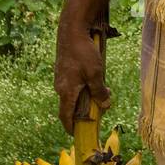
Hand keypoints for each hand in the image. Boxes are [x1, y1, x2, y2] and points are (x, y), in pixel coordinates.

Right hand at [54, 17, 112, 133]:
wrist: (72, 29)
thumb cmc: (83, 52)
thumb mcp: (96, 73)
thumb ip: (99, 92)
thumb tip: (104, 106)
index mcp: (66, 91)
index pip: (65, 116)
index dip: (70, 127)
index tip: (76, 134)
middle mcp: (60, 86)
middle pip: (69, 106)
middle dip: (81, 112)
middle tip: (96, 113)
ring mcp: (60, 77)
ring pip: (71, 94)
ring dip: (83, 97)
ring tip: (98, 94)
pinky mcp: (63, 69)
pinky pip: (71, 84)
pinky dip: (81, 87)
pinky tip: (92, 79)